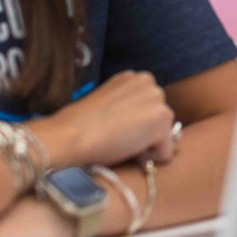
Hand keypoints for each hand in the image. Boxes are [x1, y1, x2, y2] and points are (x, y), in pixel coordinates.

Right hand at [35, 70, 176, 168]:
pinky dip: (149, 159)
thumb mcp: (109, 104)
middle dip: (144, 134)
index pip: (149, 109)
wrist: (71, 135)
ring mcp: (157, 98)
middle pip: (160, 121)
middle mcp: (149, 82)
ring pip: (164, 136)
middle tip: (117, 136)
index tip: (114, 127)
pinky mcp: (162, 118)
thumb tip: (142, 126)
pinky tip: (127, 149)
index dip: (134, 125)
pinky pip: (165, 152)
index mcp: (134, 78)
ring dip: (146, 146)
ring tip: (120, 141)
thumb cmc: (81, 126)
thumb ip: (128, 107)